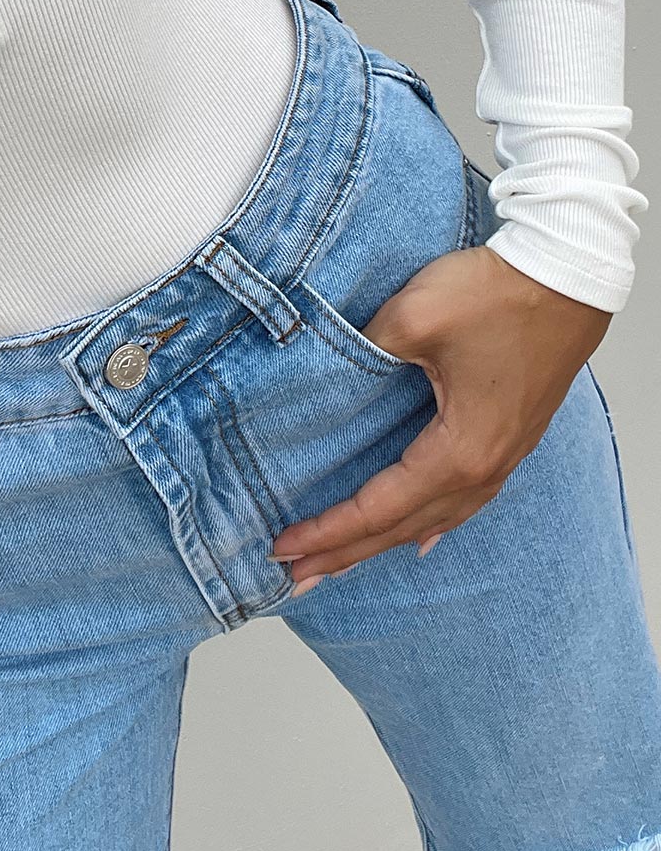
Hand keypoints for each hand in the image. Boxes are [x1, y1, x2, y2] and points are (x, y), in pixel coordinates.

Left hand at [267, 245, 611, 586]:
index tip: (282, 546)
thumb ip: (361, 352)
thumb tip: (331, 372)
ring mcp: (503, 456)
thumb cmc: (498, 295)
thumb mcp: (412, 319)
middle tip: (295, 575)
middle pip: (402, 527)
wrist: (567, 275)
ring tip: (342, 562)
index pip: (378, 508)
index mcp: (458, 452)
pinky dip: (432, 522)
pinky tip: (422, 538)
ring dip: (383, 542)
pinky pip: (465, 500)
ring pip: (432, 518)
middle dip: (346, 554)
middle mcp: (484, 468)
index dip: (328, 530)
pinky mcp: (509, 436)